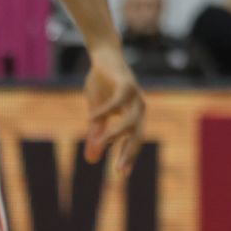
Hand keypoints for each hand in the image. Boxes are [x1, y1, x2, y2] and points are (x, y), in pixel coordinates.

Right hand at [82, 43, 145, 171]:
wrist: (103, 56)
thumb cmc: (102, 84)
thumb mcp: (96, 113)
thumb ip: (96, 134)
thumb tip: (91, 160)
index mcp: (133, 116)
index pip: (133, 141)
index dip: (128, 156)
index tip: (121, 174)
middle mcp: (138, 108)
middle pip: (137, 135)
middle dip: (128, 153)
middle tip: (119, 171)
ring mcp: (134, 96)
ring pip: (130, 121)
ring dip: (113, 134)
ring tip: (98, 143)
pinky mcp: (126, 83)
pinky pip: (118, 101)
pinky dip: (105, 110)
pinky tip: (91, 116)